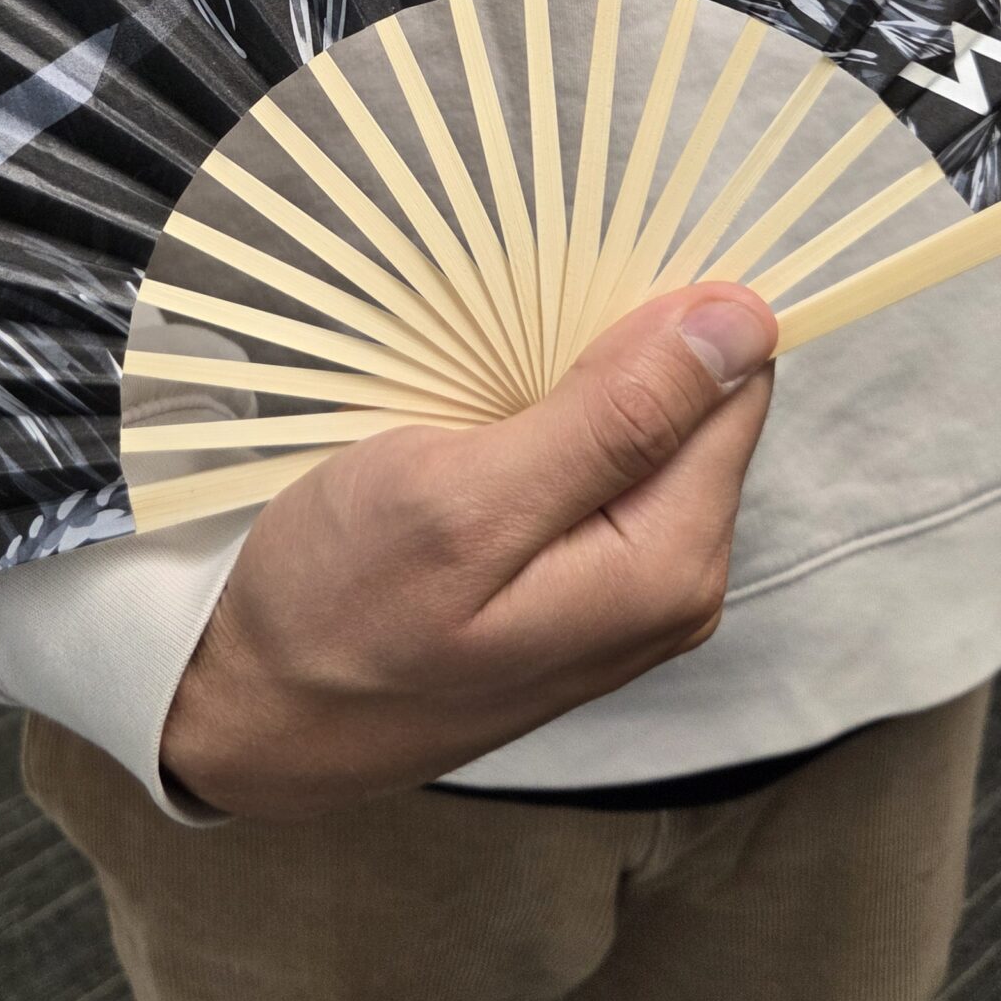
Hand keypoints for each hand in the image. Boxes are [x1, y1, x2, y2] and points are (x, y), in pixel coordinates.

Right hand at [159, 282, 777, 817]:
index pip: (737, 385)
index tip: (574, 287)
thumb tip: (744, 326)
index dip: (669, 314)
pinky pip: (604, 469)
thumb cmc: (340, 611)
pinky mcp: (581, 586)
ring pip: (649, 432)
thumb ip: (615, 417)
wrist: (256, 713)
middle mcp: (676, 586)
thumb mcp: (465, 499)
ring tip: (480, 384)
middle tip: (505, 337)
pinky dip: (552, 423)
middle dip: (621, 347)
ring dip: (579, 381)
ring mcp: (630, 592)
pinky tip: (483, 425)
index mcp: (669, 564)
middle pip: (701, 408)